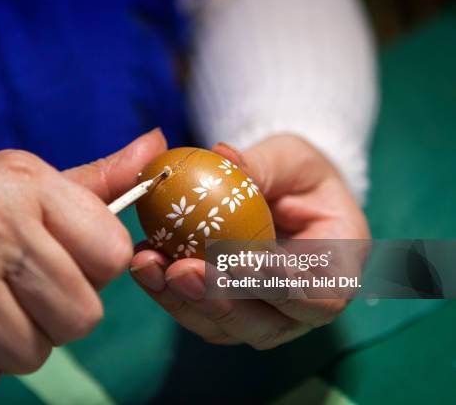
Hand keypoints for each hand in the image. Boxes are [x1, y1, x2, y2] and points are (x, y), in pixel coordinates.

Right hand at [0, 129, 165, 395]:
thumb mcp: (20, 185)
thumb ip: (95, 180)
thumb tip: (156, 147)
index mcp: (22, 183)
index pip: (112, 254)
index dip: (93, 269)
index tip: (61, 260)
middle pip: (82, 314)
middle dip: (56, 314)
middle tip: (16, 290)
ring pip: (36, 353)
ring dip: (14, 341)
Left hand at [130, 134, 368, 347]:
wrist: (282, 193)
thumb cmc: (299, 175)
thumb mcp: (290, 159)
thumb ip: (263, 165)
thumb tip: (222, 156)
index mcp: (338, 270)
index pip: (319, 296)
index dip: (281, 286)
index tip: (242, 260)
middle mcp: (303, 307)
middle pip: (266, 325)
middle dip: (220, 301)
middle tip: (181, 271)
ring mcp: (265, 316)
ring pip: (224, 327)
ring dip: (183, 301)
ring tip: (149, 265)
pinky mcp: (229, 313)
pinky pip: (197, 314)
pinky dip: (168, 293)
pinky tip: (146, 263)